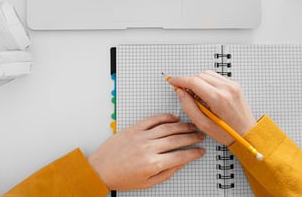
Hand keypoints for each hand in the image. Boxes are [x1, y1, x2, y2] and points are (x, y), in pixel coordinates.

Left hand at [88, 114, 205, 190]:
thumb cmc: (121, 178)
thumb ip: (166, 172)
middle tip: (200, 136)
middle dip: (192, 137)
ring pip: (168, 128)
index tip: (201, 151)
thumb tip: (181, 163)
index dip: (194, 153)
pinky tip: (174, 118)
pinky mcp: (134, 128)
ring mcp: (141, 136)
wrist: (100, 169)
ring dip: (183, 126)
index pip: (181, 156)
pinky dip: (165, 117)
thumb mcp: (147, 183)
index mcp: (153, 164)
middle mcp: (149, 148)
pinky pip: (153, 119)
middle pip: (177, 139)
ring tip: (192, 126)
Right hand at [169, 71, 255, 145]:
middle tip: (184, 92)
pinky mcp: (234, 85)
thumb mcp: (204, 125)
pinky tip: (206, 94)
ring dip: (198, 81)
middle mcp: (227, 88)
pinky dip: (207, 82)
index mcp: (219, 99)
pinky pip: (216, 77)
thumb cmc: (228, 133)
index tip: (173, 82)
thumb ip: (189, 107)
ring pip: (208, 74)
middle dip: (189, 81)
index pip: (194, 81)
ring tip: (196, 95)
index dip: (181, 80)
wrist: (248, 133)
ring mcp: (232, 85)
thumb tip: (181, 93)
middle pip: (200, 75)